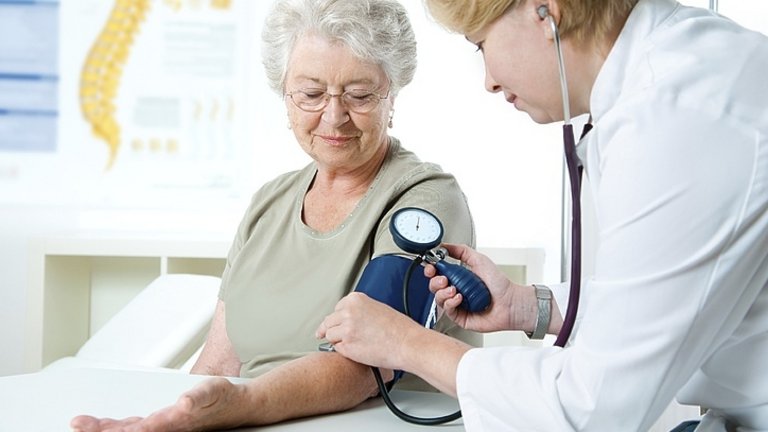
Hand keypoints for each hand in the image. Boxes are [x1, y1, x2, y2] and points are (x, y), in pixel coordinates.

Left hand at [71, 377, 248, 431]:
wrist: (238, 407)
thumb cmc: (224, 399)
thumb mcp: (213, 391)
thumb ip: (198, 397)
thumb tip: (183, 403)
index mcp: (172, 421)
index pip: (138, 428)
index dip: (116, 429)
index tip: (95, 428)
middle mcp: (165, 427)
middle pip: (128, 431)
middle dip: (101, 429)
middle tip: (78, 425)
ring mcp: (164, 426)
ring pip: (129, 430)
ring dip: (106, 429)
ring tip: (83, 426)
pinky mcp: (165, 422)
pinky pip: (136, 426)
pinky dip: (119, 425)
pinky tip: (108, 426)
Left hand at [315, 292, 422, 370]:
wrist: (407, 344)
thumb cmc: (399, 329)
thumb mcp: (377, 308)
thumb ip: (360, 311)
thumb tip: (349, 318)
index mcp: (356, 299)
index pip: (337, 308)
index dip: (339, 318)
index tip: (339, 323)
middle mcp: (348, 312)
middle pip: (329, 321)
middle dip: (333, 329)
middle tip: (337, 335)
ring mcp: (345, 329)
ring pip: (329, 335)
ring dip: (337, 340)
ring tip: (353, 344)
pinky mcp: (346, 346)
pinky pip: (336, 349)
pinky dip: (343, 351)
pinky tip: (357, 351)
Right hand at [426, 243, 515, 332]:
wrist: (509, 302)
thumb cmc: (499, 284)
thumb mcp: (479, 260)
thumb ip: (461, 251)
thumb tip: (445, 245)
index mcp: (458, 277)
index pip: (437, 273)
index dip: (431, 270)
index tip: (432, 267)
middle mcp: (455, 290)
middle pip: (434, 286)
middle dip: (435, 282)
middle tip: (444, 280)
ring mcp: (457, 304)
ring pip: (438, 299)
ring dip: (443, 293)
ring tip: (455, 290)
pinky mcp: (459, 317)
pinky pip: (447, 310)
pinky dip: (451, 303)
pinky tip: (460, 298)